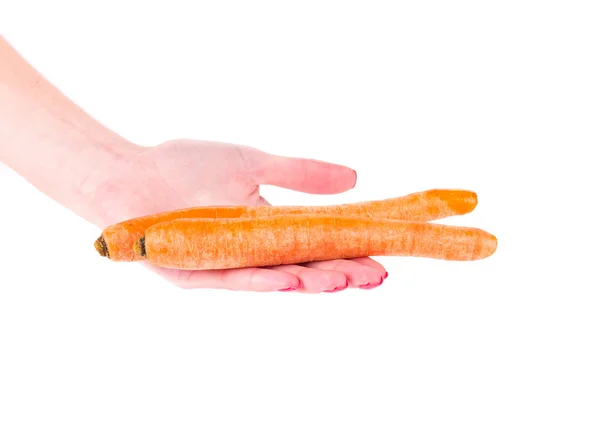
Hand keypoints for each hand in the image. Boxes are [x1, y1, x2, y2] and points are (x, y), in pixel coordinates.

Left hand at [92, 139, 387, 292]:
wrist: (131, 174)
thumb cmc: (187, 167)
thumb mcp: (254, 165)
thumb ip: (301, 174)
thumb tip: (355, 178)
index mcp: (268, 228)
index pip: (317, 244)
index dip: (349, 252)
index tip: (383, 256)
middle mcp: (252, 252)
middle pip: (303, 265)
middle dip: (342, 272)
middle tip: (379, 277)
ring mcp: (225, 265)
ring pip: (275, 277)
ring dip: (311, 280)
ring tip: (348, 281)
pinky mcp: (196, 273)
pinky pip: (232, 278)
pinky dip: (263, 280)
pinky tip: (292, 281)